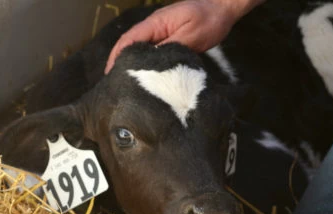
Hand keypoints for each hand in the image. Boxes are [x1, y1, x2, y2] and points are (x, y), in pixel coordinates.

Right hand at [105, 0, 261, 73]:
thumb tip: (154, 64)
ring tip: (127, 85)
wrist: (223, 10)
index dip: (117, 56)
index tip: (110, 73)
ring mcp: (162, 35)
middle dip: (120, 64)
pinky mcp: (170, 41)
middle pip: (131, 46)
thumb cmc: (208, 20)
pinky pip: (154, 54)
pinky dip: (148, 65)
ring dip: (133, 66)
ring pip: (142, 51)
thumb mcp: (190, 35)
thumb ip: (171, 49)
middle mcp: (154, 29)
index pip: (129, 40)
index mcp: (155, 24)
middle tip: (115, 85)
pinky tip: (147, 79)